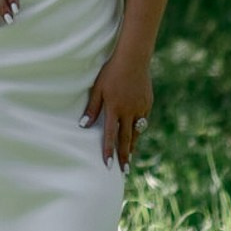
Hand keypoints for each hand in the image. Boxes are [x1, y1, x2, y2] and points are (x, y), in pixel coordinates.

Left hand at [84, 46, 153, 168]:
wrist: (133, 59)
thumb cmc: (111, 72)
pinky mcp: (147, 103)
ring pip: (136, 132)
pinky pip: (142, 120)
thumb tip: (83, 126)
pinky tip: (135, 135)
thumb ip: (92, 108)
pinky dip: (138, 129)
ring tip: (129, 158)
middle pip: (126, 139)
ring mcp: (140, 108)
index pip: (110, 135)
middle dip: (124, 156)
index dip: (108, 151)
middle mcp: (128, 111)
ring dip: (132, 146)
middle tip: (124, 171)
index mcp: (114, 108)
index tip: (108, 165)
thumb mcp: (97, 88)